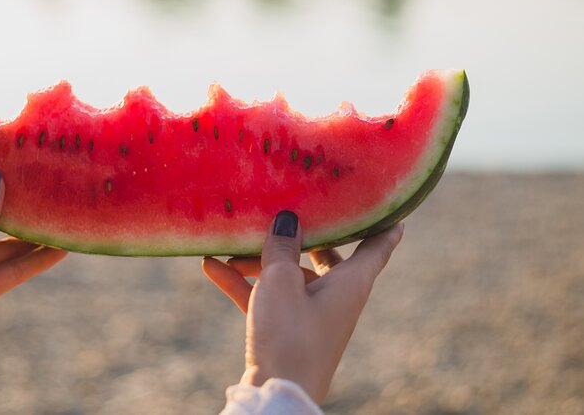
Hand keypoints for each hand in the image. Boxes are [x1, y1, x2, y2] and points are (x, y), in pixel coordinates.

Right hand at [202, 211, 402, 403]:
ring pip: (290, 276)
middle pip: (326, 256)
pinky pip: (269, 298)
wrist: (277, 395)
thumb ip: (282, 245)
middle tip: (290, 211)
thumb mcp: (281, 280)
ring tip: (227, 247)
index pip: (378, 246)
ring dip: (258, 262)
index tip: (391, 207)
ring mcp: (312, 315)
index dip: (384, 224)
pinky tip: (212, 268)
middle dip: (303, 236)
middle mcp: (336, 296)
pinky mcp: (288, 331)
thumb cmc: (289, 335)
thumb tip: (287, 219)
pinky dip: (244, 284)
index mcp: (351, 282)